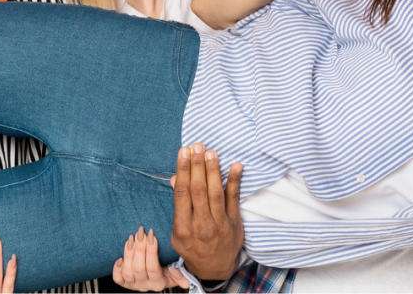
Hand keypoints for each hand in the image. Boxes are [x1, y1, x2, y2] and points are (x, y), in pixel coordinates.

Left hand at [113, 227, 189, 290]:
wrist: (158, 278)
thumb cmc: (168, 271)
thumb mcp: (177, 273)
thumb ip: (180, 275)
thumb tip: (179, 274)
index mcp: (158, 283)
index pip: (153, 267)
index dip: (151, 251)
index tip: (151, 235)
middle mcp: (145, 285)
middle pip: (139, 267)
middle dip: (139, 247)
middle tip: (140, 231)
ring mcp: (134, 285)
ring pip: (128, 271)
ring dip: (128, 253)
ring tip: (131, 238)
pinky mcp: (125, 283)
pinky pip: (118, 279)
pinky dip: (117, 269)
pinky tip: (119, 258)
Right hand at [170, 143, 244, 280]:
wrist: (215, 267)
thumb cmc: (193, 246)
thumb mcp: (178, 231)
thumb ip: (178, 206)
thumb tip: (175, 179)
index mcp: (184, 226)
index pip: (182, 193)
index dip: (183, 170)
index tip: (183, 152)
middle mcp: (201, 224)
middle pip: (198, 190)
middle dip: (197, 166)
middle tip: (196, 146)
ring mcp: (219, 223)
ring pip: (215, 193)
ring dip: (213, 170)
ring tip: (210, 152)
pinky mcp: (234, 222)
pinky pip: (234, 199)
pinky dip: (235, 182)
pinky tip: (236, 166)